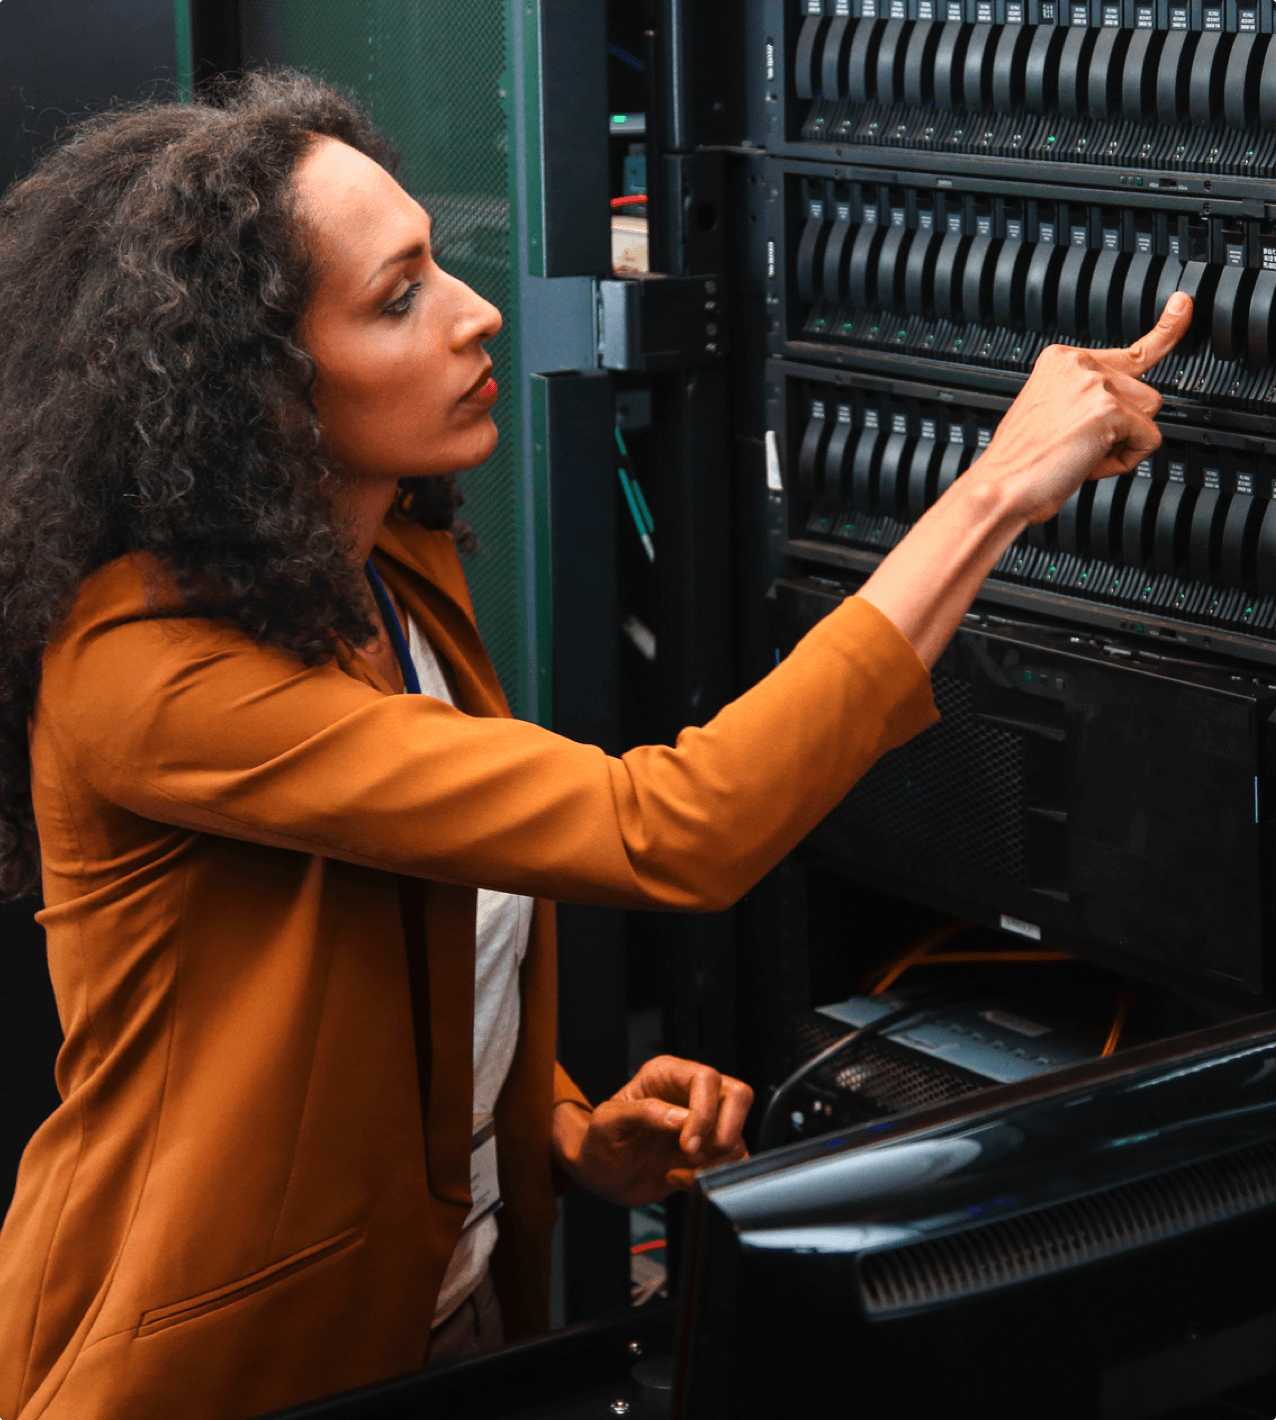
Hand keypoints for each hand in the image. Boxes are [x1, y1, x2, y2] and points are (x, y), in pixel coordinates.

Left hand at [552, 1055, 752, 1206]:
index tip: (687, 1143)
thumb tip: (681, 1119)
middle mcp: (690, 1095)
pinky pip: (732, 1162)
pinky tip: (680, 1179)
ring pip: (737, 1134)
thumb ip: (642, 1113)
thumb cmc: (598, 1142)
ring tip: (676, 1170)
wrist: (600, 1175)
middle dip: (724, 1132)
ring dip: (712, 1161)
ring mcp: (703, 1124)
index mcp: (667, 1075)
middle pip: (738, 1096)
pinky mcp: (709, 1152)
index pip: (706, 1079)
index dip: (704, 1112)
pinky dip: (710, 1176)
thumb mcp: (607, 1123)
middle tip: (694, 1156)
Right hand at [967, 291, 1191, 524]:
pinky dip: (1123, 462)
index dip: (1167, 329)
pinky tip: (1087, 464)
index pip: (1132, 347)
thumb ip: (1087, 398)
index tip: (1182, 305)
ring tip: (1079, 455)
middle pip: (1144, 394)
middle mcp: (1078, 363)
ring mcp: (1094, 383)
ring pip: (1149, 414)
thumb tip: (1128, 406)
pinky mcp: (1108, 408)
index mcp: (1062, 360)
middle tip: (1077, 446)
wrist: (999, 487)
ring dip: (1122, 445)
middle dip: (1122, 427)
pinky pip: (1147, 440)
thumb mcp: (1051, 414)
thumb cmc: (1020, 461)